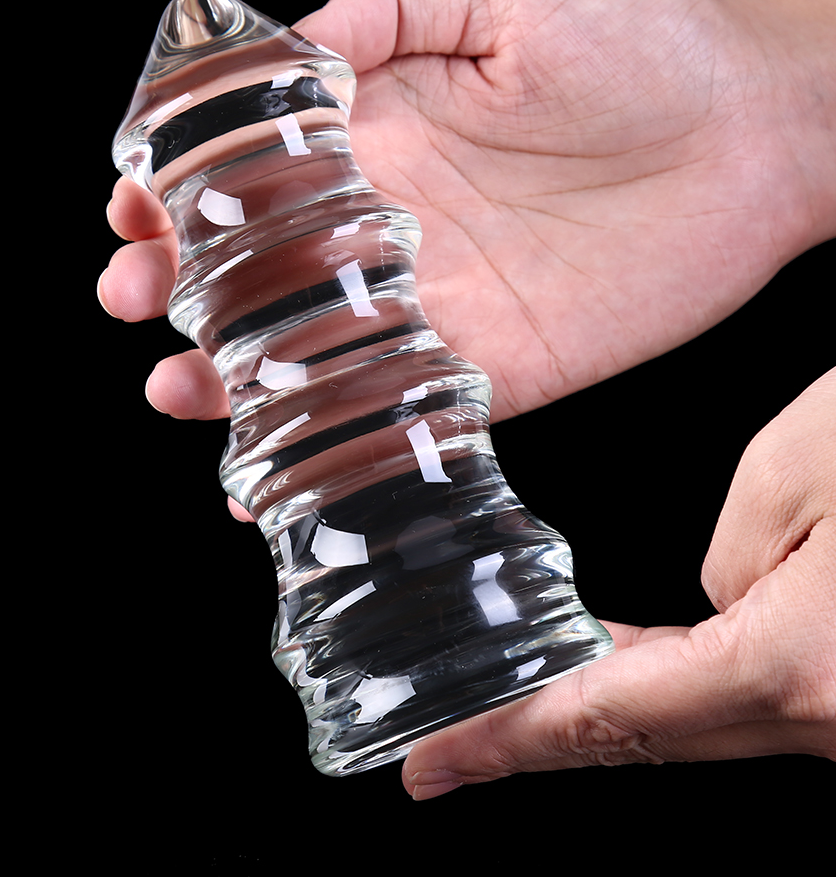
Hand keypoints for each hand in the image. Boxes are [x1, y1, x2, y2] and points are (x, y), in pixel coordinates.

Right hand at [99, 0, 834, 446]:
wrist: (755, 130)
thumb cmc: (640, 42)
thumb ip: (391, 11)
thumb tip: (296, 38)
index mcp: (381, 138)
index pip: (255, 172)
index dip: (185, 186)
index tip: (135, 200)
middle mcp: (392, 227)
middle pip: (263, 271)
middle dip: (186, 287)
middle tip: (134, 295)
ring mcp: (436, 303)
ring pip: (311, 353)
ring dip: (235, 376)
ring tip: (176, 388)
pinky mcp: (493, 368)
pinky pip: (398, 410)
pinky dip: (334, 440)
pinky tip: (276, 466)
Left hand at [402, 368, 835, 797]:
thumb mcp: (804, 463)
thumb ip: (730, 559)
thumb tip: (715, 605)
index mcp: (803, 668)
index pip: (610, 719)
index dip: (509, 743)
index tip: (431, 768)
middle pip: (658, 737)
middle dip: (552, 732)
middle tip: (460, 743)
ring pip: (715, 716)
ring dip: (630, 700)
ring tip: (543, 682)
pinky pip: (768, 693)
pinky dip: (700, 679)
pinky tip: (662, 657)